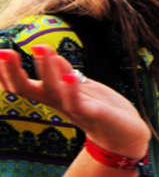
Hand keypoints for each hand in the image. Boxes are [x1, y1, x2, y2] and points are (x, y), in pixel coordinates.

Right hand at [0, 45, 150, 158]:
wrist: (125, 134)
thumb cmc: (100, 107)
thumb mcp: (81, 86)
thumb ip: (65, 72)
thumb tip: (50, 54)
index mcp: (53, 96)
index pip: (22, 86)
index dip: (7, 73)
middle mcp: (58, 103)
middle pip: (27, 90)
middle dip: (13, 72)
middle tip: (4, 52)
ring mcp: (74, 109)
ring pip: (53, 91)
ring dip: (47, 69)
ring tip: (40, 47)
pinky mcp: (93, 113)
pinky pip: (78, 103)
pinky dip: (72, 89)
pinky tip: (69, 76)